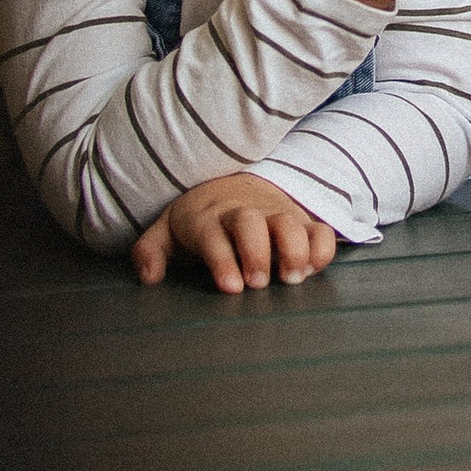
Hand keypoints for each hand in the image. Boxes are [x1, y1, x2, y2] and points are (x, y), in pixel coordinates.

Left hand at [133, 174, 340, 292]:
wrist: (233, 183)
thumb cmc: (199, 220)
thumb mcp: (168, 231)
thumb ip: (151, 251)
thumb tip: (148, 276)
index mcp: (207, 217)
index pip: (211, 234)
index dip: (221, 258)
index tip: (230, 286)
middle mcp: (242, 212)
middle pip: (250, 222)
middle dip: (256, 252)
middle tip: (259, 283)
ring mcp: (274, 215)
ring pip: (289, 222)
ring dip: (293, 249)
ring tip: (291, 278)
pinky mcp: (300, 222)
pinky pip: (319, 229)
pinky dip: (322, 247)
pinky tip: (314, 268)